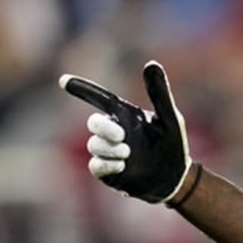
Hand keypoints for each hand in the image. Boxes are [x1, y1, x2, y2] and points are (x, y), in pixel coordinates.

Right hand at [58, 61, 194, 203]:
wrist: (178, 179)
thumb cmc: (173, 145)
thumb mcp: (171, 119)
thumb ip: (160, 94)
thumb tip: (152, 63)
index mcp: (125, 115)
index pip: (99, 98)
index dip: (82, 89)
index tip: (65, 81)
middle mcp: (114, 132)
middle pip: (93, 123)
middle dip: (103, 127)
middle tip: (122, 136)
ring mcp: (110, 153)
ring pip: (94, 145)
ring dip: (109, 149)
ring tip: (128, 154)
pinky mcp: (109, 173)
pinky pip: (95, 166)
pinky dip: (106, 164)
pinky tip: (122, 165)